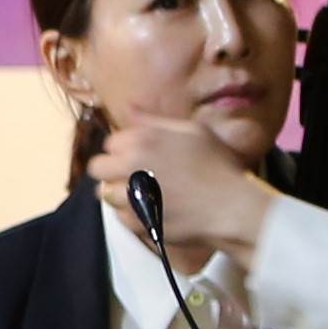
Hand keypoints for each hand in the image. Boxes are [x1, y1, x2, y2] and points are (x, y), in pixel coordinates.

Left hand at [86, 114, 273, 267]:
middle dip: (111, 170)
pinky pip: (119, 218)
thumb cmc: (217, 165)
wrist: (229, 206)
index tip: (138, 156)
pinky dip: (130, 215)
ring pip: (104, 194)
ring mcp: (131, 196)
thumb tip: (129, 106)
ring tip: (142, 195)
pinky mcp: (136, 222)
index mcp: (142, 140)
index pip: (110, 142)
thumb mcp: (192, 131)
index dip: (124, 149)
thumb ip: (154, 120)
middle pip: (97, 167)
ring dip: (119, 193)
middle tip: (132, 175)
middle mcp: (130, 166)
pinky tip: (150, 211)